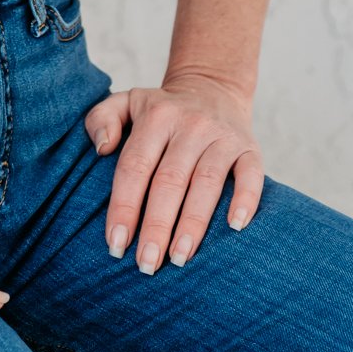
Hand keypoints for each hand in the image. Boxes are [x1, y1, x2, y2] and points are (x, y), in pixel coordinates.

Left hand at [84, 68, 263, 269]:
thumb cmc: (162, 109)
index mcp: (156, 117)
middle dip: (156, 226)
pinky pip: (251, 175)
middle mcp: (190, 125)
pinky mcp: (250, 148)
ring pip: (207, 182)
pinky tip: (235, 228)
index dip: (124, 207)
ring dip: (193, 224)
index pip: (135, 166)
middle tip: (146, 264)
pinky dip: (245, 200)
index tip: (115, 244)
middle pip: (170, 180)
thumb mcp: (127, 101)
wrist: (213, 87)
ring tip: (179, 258)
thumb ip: (101, 118)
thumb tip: (101, 149)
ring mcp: (222, 136)